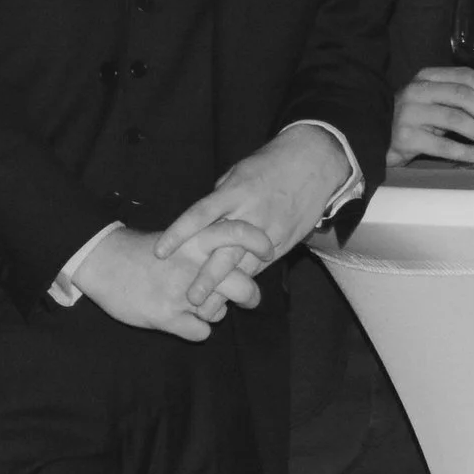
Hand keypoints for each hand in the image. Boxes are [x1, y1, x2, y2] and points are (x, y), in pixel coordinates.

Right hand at [72, 224, 268, 339]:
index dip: (257, 241)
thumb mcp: (177, 237)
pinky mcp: (166, 316)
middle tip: (247, 298)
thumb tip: (238, 257)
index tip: (266, 250)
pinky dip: (195, 329)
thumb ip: (206, 246)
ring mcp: (179, 293)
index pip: (237, 233)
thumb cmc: (142, 251)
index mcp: (194, 241)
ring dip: (216, 312)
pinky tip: (181, 319)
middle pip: (242, 285)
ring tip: (199, 306)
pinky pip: (201, 333)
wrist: (101, 262)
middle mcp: (191, 266)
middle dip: (249, 297)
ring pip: (221, 312)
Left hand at [157, 125, 352, 303]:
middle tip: (190, 298)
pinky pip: (263, 264)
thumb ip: (218, 199)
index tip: (160, 251)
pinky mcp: (285, 240)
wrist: (313, 162)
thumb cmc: (268, 165)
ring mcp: (270, 229)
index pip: (200, 214)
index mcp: (233, 192)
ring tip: (209, 310)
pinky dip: (247, 280)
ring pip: (245, 265)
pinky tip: (234, 297)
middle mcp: (251, 213)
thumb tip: (200, 222)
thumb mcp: (237, 173)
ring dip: (227, 289)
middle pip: (225, 250)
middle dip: (207, 277)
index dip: (179, 233)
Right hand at [388, 66, 473, 165]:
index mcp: (426, 77)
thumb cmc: (413, 121)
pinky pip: (445, 145)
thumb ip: (457, 100)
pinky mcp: (406, 137)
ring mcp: (409, 113)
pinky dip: (468, 152)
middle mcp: (416, 90)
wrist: (377, 139)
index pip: (466, 76)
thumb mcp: (432, 101)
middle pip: (464, 96)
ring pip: (457, 119)